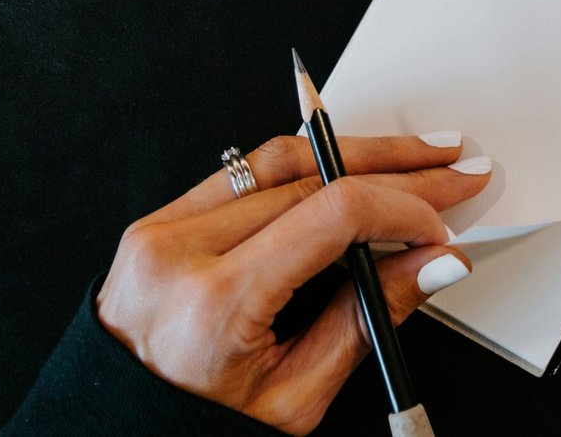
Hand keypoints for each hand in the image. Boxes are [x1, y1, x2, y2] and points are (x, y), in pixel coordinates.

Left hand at [95, 132, 489, 433]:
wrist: (109, 436)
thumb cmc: (193, 429)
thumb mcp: (295, 398)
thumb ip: (367, 321)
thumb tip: (433, 263)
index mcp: (215, 302)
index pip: (332, 214)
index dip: (402, 208)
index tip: (440, 227)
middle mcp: (181, 252)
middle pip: (312, 176)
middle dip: (395, 170)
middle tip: (451, 169)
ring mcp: (162, 230)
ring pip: (278, 159)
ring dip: (353, 152)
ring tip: (412, 157)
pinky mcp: (159, 222)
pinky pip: (242, 173)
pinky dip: (303, 166)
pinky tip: (347, 165)